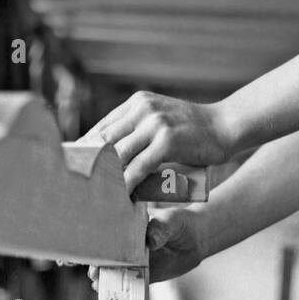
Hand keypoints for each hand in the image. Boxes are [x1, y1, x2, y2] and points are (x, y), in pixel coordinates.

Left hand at [81, 91, 233, 192]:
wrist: (225, 126)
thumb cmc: (192, 131)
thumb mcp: (161, 121)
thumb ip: (138, 130)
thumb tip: (111, 156)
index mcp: (138, 103)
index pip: (102, 126)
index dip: (85, 148)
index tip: (72, 168)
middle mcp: (143, 109)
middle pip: (105, 139)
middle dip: (89, 164)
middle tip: (76, 186)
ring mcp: (155, 123)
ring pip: (120, 154)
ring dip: (106, 177)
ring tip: (94, 195)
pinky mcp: (167, 140)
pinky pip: (139, 166)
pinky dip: (127, 183)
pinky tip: (120, 196)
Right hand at [87, 206, 207, 289]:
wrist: (196, 239)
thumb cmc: (181, 223)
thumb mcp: (172, 221)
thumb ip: (161, 228)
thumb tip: (150, 239)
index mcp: (126, 226)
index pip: (105, 234)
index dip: (93, 242)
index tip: (84, 249)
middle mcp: (125, 244)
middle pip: (105, 255)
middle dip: (96, 263)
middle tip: (93, 271)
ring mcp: (132, 261)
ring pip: (113, 271)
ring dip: (104, 278)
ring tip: (99, 284)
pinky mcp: (142, 276)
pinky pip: (129, 284)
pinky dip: (120, 290)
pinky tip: (111, 294)